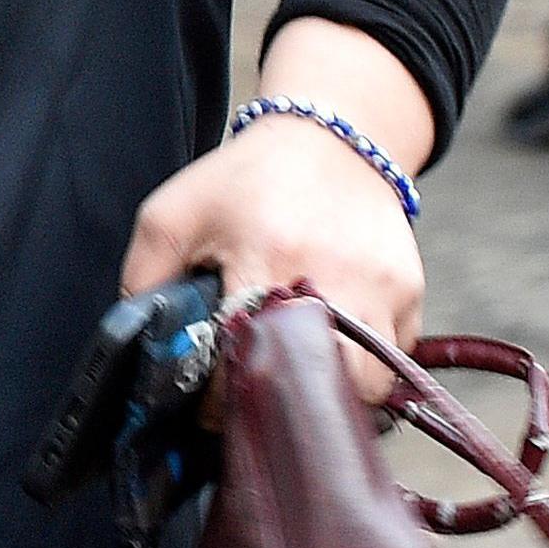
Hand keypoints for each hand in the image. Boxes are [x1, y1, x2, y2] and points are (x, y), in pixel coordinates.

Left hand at [123, 122, 425, 398]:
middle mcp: (334, 275)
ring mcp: (382, 286)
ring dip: (329, 391)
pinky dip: (364, 365)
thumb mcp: (172, 214)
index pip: (247, 357)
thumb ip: (144, 279)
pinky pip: (393, 358)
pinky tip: (331, 344)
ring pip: (368, 383)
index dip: (224, 397)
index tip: (209, 407)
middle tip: (258, 399)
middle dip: (286, 405)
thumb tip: (137, 344)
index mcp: (267, 256)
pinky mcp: (411, 290)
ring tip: (297, 376)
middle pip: (321, 384)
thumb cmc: (244, 180)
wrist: (330, 140)